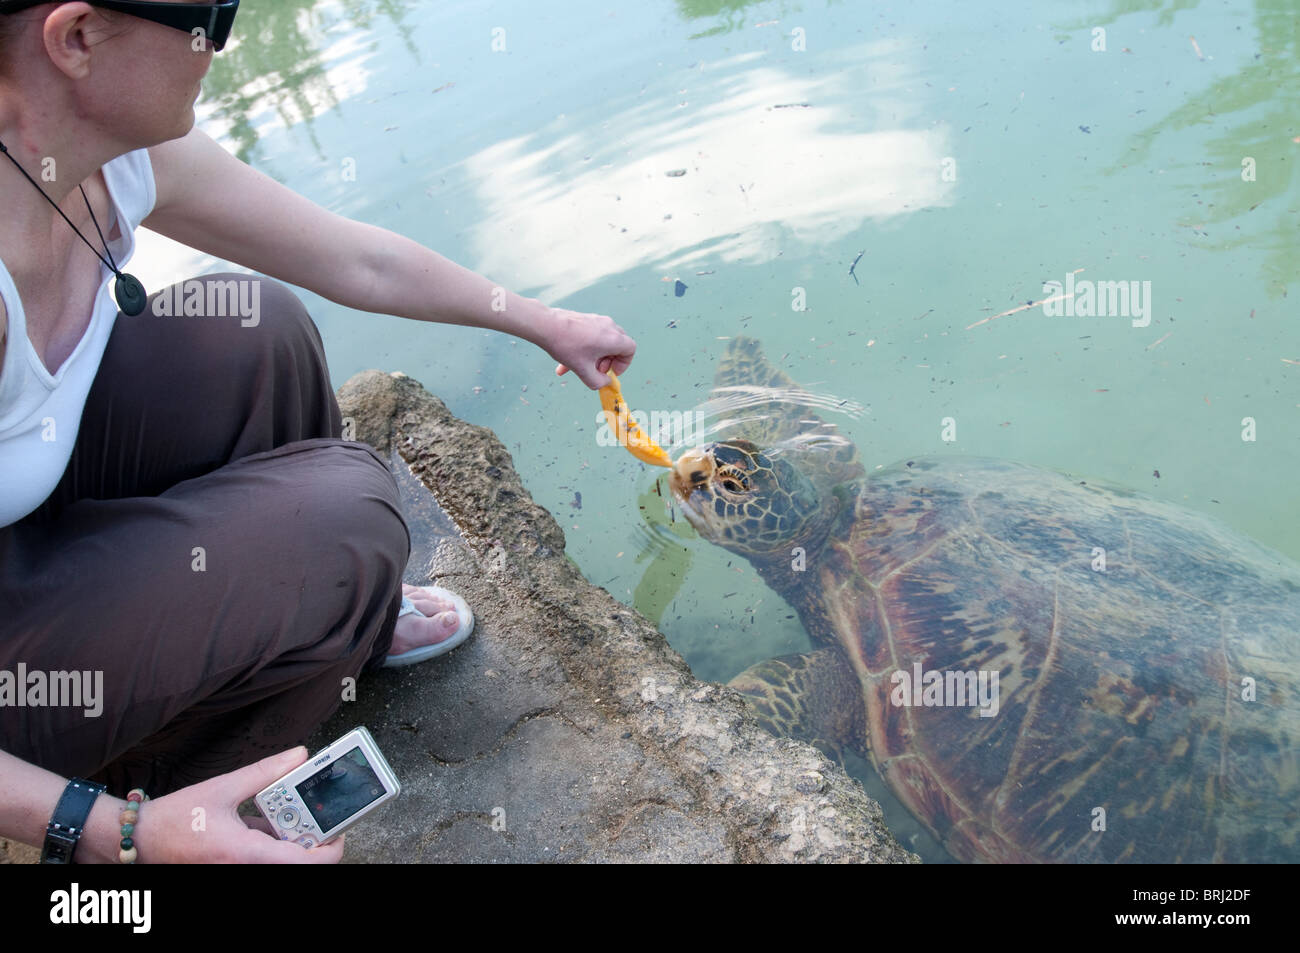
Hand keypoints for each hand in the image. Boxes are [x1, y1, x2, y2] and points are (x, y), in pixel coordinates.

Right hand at [129, 747, 345, 862]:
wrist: (138, 840)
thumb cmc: (175, 819)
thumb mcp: (224, 787)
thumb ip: (265, 772)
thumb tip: (299, 755)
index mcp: (247, 854)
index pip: (304, 863)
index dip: (330, 849)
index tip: (340, 832)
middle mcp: (245, 868)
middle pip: (296, 861)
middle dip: (312, 838)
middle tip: (320, 814)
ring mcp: (238, 869)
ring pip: (279, 858)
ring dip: (291, 837)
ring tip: (290, 809)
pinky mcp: (232, 865)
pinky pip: (262, 856)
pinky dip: (271, 839)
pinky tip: (265, 816)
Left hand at [542, 305, 635, 388]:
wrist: (546, 325)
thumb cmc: (567, 346)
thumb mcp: (583, 370)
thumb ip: (598, 382)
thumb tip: (605, 383)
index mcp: (613, 339)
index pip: (630, 350)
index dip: (624, 364)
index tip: (611, 372)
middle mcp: (609, 327)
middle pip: (617, 346)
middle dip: (608, 362)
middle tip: (595, 370)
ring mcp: (597, 320)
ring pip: (602, 343)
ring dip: (593, 358)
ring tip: (577, 369)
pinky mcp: (586, 319)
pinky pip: (592, 336)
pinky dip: (584, 350)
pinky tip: (565, 364)